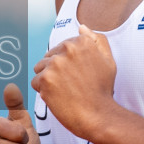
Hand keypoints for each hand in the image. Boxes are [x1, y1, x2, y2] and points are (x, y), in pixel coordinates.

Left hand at [31, 24, 117, 139]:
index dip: (68, 64)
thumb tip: (81, 27)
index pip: (62, 48)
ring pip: (40, 68)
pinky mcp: (45, 80)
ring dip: (48, 80)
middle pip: (49, 57)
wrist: (98, 115)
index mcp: (81, 42)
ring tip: (64, 90)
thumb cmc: (103, 90)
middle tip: (72, 85)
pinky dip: (44, 91)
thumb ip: (96, 40)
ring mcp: (55, 64)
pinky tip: (58, 97)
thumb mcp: (108, 60)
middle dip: (56, 70)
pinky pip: (35, 82)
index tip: (78, 75)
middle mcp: (67, 49)